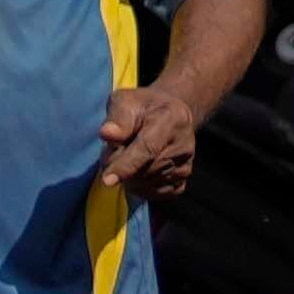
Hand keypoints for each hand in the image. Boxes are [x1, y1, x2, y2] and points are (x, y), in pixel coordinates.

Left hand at [94, 74, 216, 198]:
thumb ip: (117, 117)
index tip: (107, 180)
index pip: (148, 148)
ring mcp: (186, 165)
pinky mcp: (183, 180)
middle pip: (144, 170)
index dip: (126, 165)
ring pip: (147, 184)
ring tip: (126, 157)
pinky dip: (140, 187)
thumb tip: (107, 134)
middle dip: (120, 166)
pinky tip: (138, 171)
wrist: (171, 115)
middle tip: (113, 150)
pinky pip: (155, 193)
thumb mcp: (125, 100)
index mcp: (172, 119)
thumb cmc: (142, 107)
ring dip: (128, 176)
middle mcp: (184, 145)